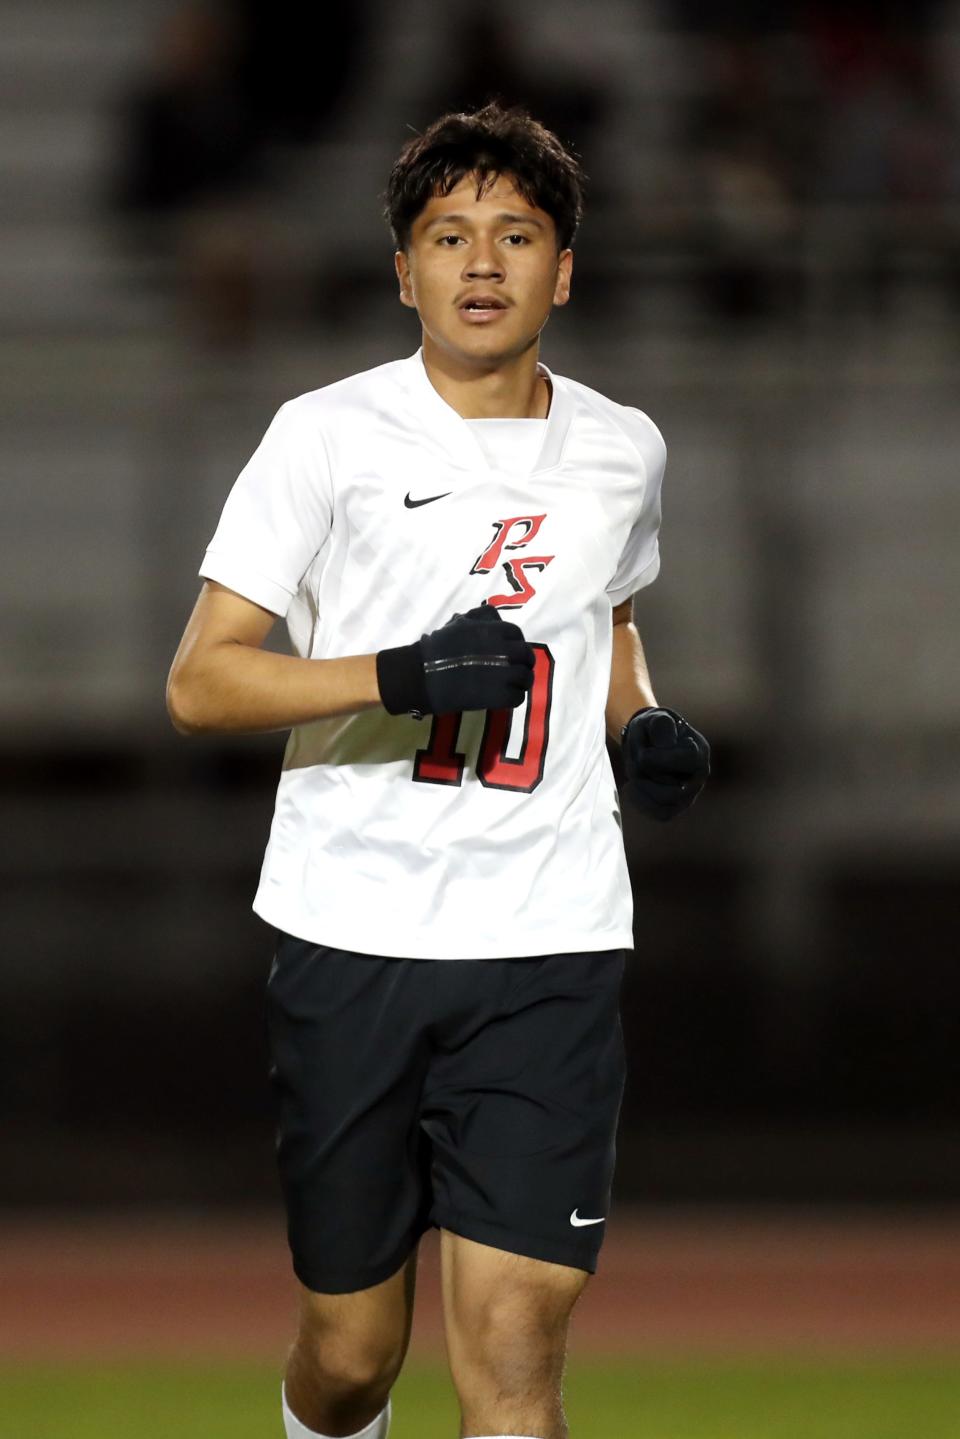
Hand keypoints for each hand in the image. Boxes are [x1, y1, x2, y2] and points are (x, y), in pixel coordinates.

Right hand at [377, 605, 534, 716]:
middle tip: (515, 669)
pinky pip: (518, 697)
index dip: (516, 643)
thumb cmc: (438, 648)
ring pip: (526, 677)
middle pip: (527, 655)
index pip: (517, 634)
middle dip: (524, 662)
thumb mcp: (459, 622)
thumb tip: (496, 618)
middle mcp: (503, 650)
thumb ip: (481, 617)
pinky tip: (503, 697)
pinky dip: (513, 697)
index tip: (511, 651)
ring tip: (511, 685)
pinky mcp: (499, 696)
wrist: (423, 675)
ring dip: (521, 681)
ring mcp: (503, 674)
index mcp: (493, 631)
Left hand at [621, 707, 709, 820]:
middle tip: (636, 762)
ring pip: (667, 803)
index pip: (687, 760)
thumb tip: (665, 745)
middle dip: (647, 775)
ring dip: (643, 789)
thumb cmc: (652, 729)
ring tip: (633, 775)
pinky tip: (630, 788)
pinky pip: (662, 815)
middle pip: (675, 786)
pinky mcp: (677, 806)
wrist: (649, 741)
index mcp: (699, 751)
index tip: (643, 752)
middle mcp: (699, 775)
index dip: (660, 758)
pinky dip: (642, 804)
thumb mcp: (654, 719)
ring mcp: (690, 793)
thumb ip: (661, 726)